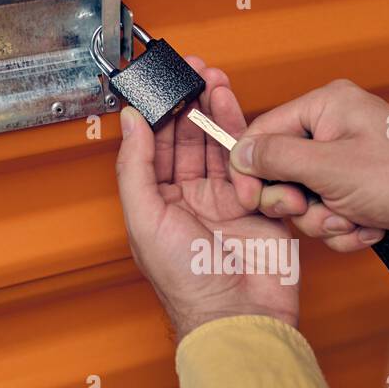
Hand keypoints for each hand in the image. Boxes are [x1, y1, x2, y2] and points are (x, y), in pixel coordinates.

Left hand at [115, 61, 299, 341]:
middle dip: (191, 104)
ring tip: (215, 82)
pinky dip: (246, 137)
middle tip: (194, 73)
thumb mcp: (146, 219)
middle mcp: (190, 202)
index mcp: (157, 207)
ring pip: (220, 146)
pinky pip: (252, 164)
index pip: (154, 148)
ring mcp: (226, 203)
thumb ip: (135, 167)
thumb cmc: (189, 283)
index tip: (163, 83)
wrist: (240, 314)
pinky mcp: (259, 206)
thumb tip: (129, 122)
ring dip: (217, 112)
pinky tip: (237, 114)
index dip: (159, 113)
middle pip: (189, 141)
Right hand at [227, 79, 388, 259]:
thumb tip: (239, 153)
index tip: (247, 199)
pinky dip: (347, 231)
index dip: (251, 170)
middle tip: (310, 208)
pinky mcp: (359, 198)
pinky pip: (330, 220)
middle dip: (299, 202)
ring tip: (356, 218)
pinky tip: (372, 227)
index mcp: (327, 107)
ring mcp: (347, 168)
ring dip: (327, 221)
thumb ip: (278, 158)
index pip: (265, 134)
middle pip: (281, 173)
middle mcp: (334, 133)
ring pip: (306, 204)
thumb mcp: (331, 167)